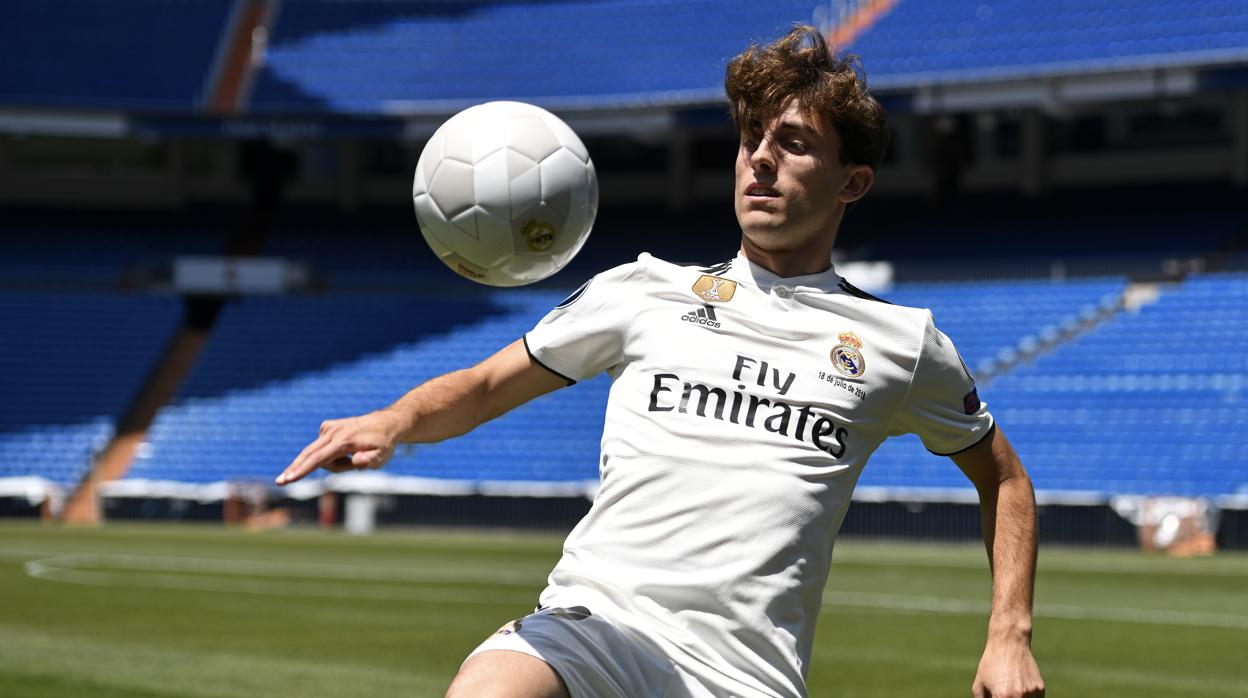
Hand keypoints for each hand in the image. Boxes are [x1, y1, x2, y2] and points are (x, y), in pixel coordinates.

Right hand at [276, 410, 403, 484]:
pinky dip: (331, 455)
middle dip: (295, 469)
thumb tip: (356, 462)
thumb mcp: (382, 456)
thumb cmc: (383, 444)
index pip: (318, 459)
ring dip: (332, 464)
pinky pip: (321, 448)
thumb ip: (369, 461)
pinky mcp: (327, 427)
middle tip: (280, 482)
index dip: (302, 470)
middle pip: (308, 455)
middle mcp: (333, 432)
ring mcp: (328, 428)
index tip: (289, 478)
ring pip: (317, 454)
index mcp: (344, 441)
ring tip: (353, 460)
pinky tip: (346, 451)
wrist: (385, 423)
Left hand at [972, 636, 1043, 697]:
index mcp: (1002, 696)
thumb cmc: (991, 663)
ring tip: (1011, 687)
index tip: (997, 696)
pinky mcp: (1040, 689)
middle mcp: (1019, 696)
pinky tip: (1020, 686)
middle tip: (1004, 692)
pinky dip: (1027, 697)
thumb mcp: (979, 684)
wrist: (1010, 643)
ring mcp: (1031, 693)